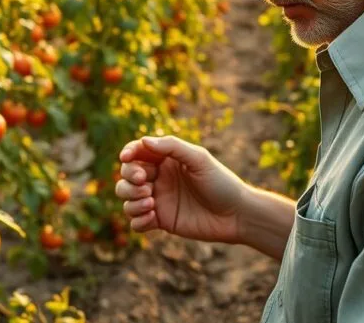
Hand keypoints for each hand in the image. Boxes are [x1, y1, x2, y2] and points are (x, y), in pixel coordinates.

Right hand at [115, 136, 248, 243]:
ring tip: (151, 203)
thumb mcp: (199, 159)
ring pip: (127, 198)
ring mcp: (158, 200)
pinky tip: (153, 218)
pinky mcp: (161, 221)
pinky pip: (136, 222)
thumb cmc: (221, 183)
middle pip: (126, 175)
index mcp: (165, 160)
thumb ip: (171, 147)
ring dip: (132, 200)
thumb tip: (143, 141)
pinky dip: (137, 219)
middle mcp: (158, 178)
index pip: (137, 152)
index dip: (127, 153)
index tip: (126, 158)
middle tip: (145, 184)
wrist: (237, 215)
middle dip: (129, 179)